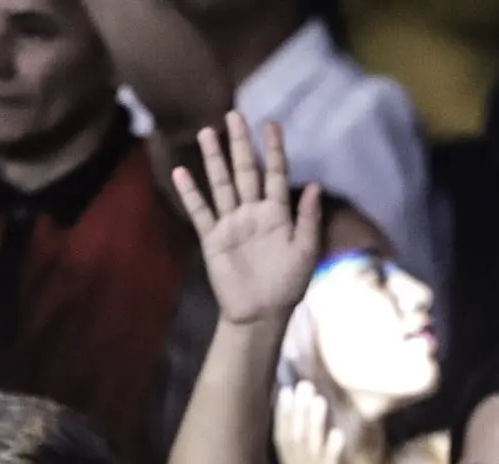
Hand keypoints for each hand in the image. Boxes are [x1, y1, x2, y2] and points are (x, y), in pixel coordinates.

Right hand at [172, 113, 321, 325]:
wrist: (261, 314)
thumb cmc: (288, 286)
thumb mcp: (305, 252)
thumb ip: (310, 219)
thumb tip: (317, 185)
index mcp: (278, 213)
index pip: (275, 174)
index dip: (273, 150)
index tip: (271, 124)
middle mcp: (253, 213)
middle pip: (245, 171)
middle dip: (240, 143)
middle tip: (234, 114)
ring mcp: (231, 224)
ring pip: (221, 185)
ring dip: (214, 160)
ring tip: (207, 133)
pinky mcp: (213, 239)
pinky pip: (201, 212)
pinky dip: (191, 193)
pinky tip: (181, 172)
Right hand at [274, 383, 357, 463]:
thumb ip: (303, 462)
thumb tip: (302, 435)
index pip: (281, 440)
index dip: (282, 415)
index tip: (284, 389)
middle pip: (293, 440)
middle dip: (296, 412)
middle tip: (301, 385)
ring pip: (309, 451)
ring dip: (313, 425)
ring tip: (317, 400)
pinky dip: (332, 452)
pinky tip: (337, 435)